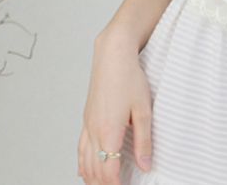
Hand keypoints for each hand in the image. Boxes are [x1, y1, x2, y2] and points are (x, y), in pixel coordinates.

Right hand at [77, 36, 152, 183]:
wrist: (112, 55)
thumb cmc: (129, 77)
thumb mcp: (144, 109)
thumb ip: (144, 141)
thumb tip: (145, 165)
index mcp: (109, 131)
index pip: (109, 171)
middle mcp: (94, 130)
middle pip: (95, 170)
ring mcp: (88, 124)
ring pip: (85, 161)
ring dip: (92, 178)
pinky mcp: (87, 118)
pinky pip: (80, 147)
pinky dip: (82, 163)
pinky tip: (83, 170)